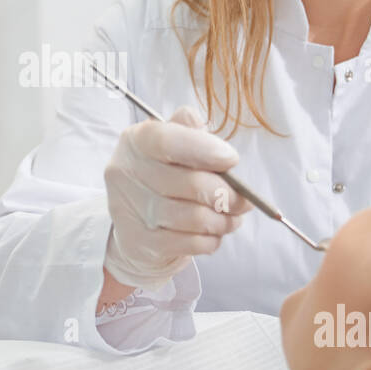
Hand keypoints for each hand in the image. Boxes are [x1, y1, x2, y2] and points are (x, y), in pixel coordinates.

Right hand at [102, 105, 251, 291]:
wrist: (133, 229)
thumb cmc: (161, 180)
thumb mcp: (169, 147)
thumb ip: (186, 131)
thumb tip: (200, 125)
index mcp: (135, 142)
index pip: (166, 140)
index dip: (203, 149)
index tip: (231, 160)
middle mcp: (126, 174)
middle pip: (190, 183)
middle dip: (228, 194)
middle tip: (244, 200)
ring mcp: (131, 211)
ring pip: (195, 217)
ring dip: (224, 220)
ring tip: (231, 217)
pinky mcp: (142, 243)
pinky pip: (192, 242)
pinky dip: (211, 239)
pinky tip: (212, 233)